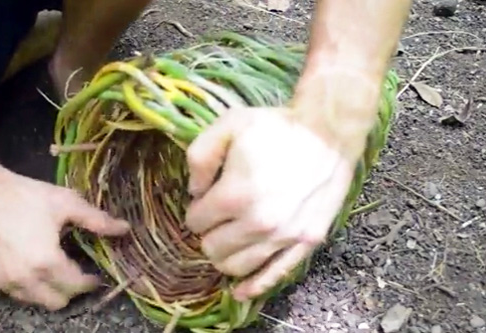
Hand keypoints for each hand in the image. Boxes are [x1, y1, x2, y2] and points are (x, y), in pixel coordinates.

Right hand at [0, 167, 129, 309]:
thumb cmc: (25, 195)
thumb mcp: (66, 203)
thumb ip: (97, 220)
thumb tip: (125, 229)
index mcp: (47, 262)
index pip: (76, 287)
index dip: (89, 283)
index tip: (94, 277)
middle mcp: (22, 279)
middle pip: (54, 302)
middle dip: (68, 291)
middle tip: (72, 274)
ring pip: (29, 299)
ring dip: (42, 288)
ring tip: (46, 266)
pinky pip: (4, 288)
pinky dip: (14, 280)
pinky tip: (17, 260)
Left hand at [184, 107, 356, 300]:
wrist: (328, 133)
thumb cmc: (277, 127)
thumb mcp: (228, 125)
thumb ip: (199, 157)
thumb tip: (194, 191)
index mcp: (234, 195)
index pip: (196, 221)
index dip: (197, 210)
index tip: (206, 199)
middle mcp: (258, 223)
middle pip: (212, 248)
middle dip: (209, 233)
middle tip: (218, 217)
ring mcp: (284, 236)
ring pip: (237, 267)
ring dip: (226, 256)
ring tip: (228, 240)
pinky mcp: (306, 242)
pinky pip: (275, 275)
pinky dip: (254, 286)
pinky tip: (240, 292)